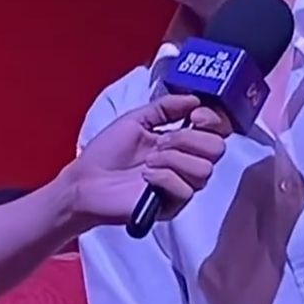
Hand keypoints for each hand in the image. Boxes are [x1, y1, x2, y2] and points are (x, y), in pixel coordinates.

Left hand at [70, 94, 229, 228]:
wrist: (86, 180)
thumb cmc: (107, 152)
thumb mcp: (136, 119)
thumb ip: (166, 106)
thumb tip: (195, 98)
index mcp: (181, 140)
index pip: (218, 130)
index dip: (213, 120)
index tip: (195, 116)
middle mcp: (186, 162)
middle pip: (217, 149)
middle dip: (189, 140)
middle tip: (162, 142)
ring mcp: (181, 184)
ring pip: (204, 170)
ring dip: (173, 160)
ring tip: (148, 161)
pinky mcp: (172, 206)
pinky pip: (185, 190)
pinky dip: (164, 178)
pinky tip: (145, 178)